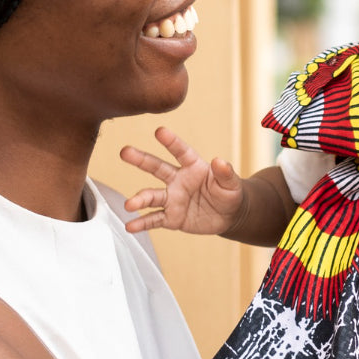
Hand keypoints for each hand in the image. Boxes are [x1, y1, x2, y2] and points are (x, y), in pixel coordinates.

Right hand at [119, 127, 247, 234]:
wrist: (228, 216)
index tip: (159, 131)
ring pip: (152, 196)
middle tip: (125, 152)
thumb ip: (225, 173)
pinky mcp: (171, 217)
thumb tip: (219, 161)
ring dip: (140, 200)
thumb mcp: (232, 184)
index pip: (180, 152)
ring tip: (129, 205)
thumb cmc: (230, 194)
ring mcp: (172, 199)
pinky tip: (130, 226)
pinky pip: (154, 219)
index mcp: (193, 166)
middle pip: (156, 167)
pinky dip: (142, 223)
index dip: (171, 141)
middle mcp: (177, 180)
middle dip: (141, 159)